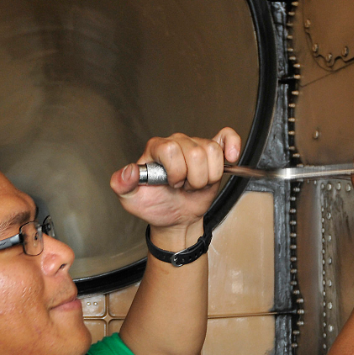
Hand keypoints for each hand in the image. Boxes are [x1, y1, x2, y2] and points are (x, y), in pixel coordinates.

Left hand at [110, 129, 241, 239]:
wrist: (174, 218)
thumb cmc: (155, 205)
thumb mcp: (131, 199)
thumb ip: (122, 184)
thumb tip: (128, 171)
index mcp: (156, 149)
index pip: (171, 150)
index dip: (176, 171)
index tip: (172, 184)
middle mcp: (176, 142)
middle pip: (195, 153)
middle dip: (192, 178)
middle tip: (183, 187)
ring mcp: (195, 146)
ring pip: (212, 152)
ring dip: (207, 176)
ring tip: (195, 184)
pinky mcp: (213, 152)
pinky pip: (226, 137)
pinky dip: (231, 146)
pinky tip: (230, 157)